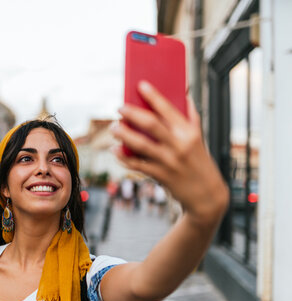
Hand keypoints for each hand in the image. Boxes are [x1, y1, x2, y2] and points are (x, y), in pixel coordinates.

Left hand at [112, 81, 228, 226]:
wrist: (207, 195)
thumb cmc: (199, 161)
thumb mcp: (199, 138)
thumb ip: (191, 117)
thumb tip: (183, 95)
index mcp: (189, 132)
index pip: (168, 109)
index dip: (153, 96)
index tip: (140, 85)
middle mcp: (179, 145)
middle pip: (151, 125)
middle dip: (132, 114)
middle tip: (120, 108)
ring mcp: (169, 161)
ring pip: (141, 145)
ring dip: (124, 135)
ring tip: (114, 128)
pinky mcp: (161, 176)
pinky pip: (138, 165)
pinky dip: (124, 158)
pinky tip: (115, 151)